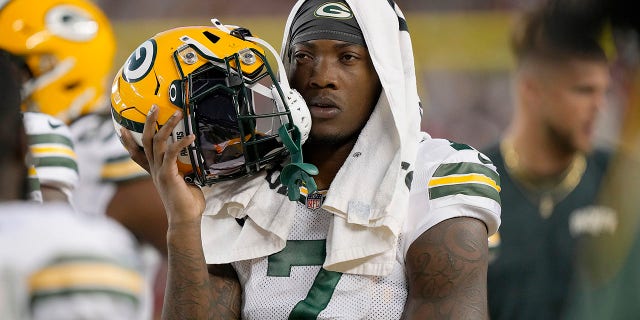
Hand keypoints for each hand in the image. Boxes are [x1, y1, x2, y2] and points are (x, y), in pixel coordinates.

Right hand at [122, 105, 204, 225]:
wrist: (185, 220)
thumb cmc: (188, 204)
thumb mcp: (185, 183)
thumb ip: (186, 171)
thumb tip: (198, 163)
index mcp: (155, 172)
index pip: (137, 154)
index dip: (128, 141)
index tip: (121, 127)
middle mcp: (154, 170)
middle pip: (145, 141)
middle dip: (148, 123)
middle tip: (153, 107)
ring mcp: (159, 172)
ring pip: (157, 143)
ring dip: (166, 126)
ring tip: (176, 113)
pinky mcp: (168, 175)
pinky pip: (172, 153)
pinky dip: (181, 143)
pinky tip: (191, 136)